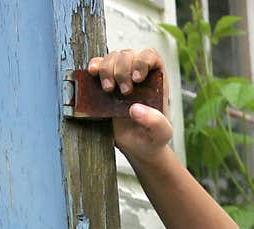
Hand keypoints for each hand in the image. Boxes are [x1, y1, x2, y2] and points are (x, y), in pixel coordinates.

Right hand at [86, 48, 172, 163]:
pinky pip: (98, 65)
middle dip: (122, 70)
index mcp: (156, 80)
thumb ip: (155, 122)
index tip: (136, 79)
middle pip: (128, 55)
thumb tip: (135, 109)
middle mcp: (138, 73)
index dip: (142, 61)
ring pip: (112, 58)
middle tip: (123, 91)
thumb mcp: (161, 134)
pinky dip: (95, 65)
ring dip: (107, 69)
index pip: (150, 56)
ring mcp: (121, 76)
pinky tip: (92, 72)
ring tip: (108, 90)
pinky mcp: (106, 82)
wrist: (138, 148)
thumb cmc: (153, 138)